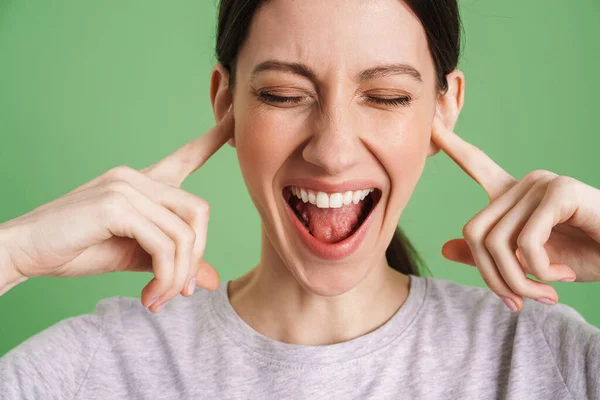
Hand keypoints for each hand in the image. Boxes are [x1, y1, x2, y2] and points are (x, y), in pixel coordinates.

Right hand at [0, 110, 233, 311]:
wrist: (24, 252)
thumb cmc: (77, 249)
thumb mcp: (136, 257)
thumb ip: (173, 261)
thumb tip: (210, 280)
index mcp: (141, 183)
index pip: (184, 157)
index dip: (212, 140)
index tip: (233, 120)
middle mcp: (136, 178)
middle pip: (199, 211)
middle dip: (196, 256)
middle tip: (178, 290)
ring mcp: (126, 187)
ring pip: (184, 232)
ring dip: (179, 274)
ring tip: (160, 298)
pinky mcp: (115, 205)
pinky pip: (164, 244)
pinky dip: (165, 276)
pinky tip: (149, 296)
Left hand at [431, 115, 599, 311]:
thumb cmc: (586, 257)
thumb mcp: (530, 263)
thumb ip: (489, 256)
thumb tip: (444, 249)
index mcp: (515, 196)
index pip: (477, 165)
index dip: (453, 146)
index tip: (432, 125)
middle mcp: (525, 184)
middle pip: (474, 233)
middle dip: (494, 278)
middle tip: (519, 301)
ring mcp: (542, 184)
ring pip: (497, 243)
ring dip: (520, 282)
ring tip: (545, 293)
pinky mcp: (560, 192)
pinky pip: (527, 242)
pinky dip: (542, 271)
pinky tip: (565, 275)